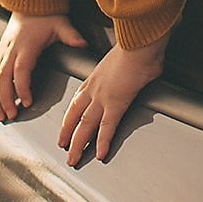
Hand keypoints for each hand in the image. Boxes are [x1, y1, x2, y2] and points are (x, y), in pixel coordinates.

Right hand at [0, 12, 84, 121]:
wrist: (28, 2)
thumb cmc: (45, 15)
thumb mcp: (61, 24)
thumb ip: (71, 36)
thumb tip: (82, 44)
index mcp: (26, 46)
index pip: (21, 70)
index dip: (22, 88)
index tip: (27, 102)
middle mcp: (11, 50)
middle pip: (2, 78)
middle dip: (4, 100)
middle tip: (11, 116)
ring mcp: (3, 52)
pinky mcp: (0, 54)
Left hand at [59, 36, 166, 166]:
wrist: (139, 41)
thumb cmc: (136, 46)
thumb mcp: (124, 59)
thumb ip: (125, 68)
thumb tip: (139, 69)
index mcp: (95, 78)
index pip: (77, 102)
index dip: (70, 117)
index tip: (66, 127)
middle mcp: (94, 89)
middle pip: (75, 117)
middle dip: (68, 134)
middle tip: (63, 148)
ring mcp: (103, 97)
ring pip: (85, 126)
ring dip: (78, 145)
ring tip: (73, 160)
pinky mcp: (116, 103)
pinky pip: (107, 128)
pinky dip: (103, 142)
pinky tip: (100, 155)